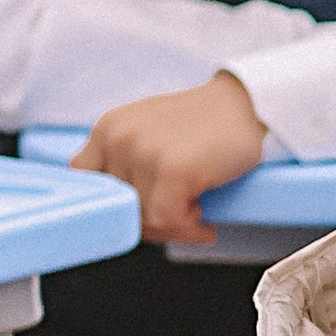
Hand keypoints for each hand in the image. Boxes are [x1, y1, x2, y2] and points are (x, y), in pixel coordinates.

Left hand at [75, 72, 268, 247]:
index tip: (141, 211)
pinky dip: (188, 230)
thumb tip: (121, 213)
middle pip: (117, 208)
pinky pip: (167, 221)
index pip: (84, 182)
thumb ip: (125, 161)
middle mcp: (118, 138)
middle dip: (150, 220)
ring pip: (142, 219)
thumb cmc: (207, 124)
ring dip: (173, 226)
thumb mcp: (149, 132)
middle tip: (178, 216)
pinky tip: (204, 222)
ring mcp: (144, 152)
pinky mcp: (172, 169)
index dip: (115, 202)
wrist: (251, 105)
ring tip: (195, 211)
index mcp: (108, 128)